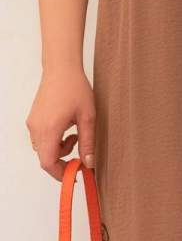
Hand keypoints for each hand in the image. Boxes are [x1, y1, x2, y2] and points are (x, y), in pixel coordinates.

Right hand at [25, 67, 95, 181]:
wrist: (61, 67)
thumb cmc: (75, 88)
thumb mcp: (87, 116)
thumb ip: (88, 142)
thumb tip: (89, 164)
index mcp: (49, 129)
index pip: (48, 163)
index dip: (60, 173)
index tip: (75, 173)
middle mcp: (36, 129)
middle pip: (45, 157)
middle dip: (63, 158)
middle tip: (79, 146)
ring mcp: (32, 123)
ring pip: (43, 148)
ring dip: (58, 148)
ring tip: (74, 132)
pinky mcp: (33, 118)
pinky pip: (40, 138)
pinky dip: (53, 139)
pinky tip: (65, 125)